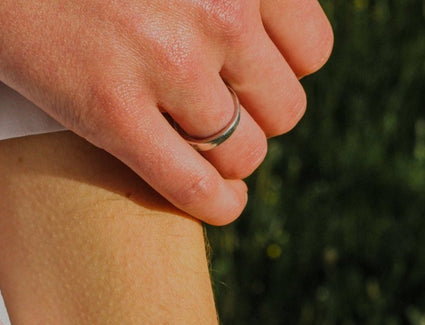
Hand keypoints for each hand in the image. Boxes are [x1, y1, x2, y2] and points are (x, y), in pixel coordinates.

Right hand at [0, 0, 332, 223]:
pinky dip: (215, 205)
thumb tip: (249, 42)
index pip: (311, 49)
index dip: (282, 72)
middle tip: (217, 116)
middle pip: (284, 107)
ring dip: (227, 161)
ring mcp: (168, 64)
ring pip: (245, 152)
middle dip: (255, 119)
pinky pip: (195, 187)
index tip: (250, 79)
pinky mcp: (113, 112)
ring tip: (203, 155)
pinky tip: (217, 204)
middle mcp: (219, 7)